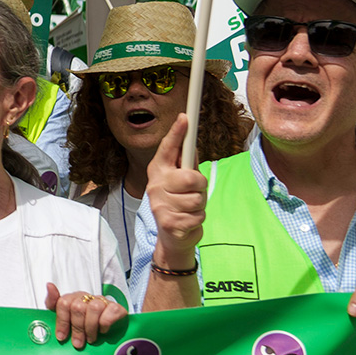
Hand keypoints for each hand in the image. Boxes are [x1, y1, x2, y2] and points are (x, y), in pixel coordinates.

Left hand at [46, 283, 128, 348]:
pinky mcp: (116, 308)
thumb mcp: (64, 317)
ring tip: (90, 339)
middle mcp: (87, 297)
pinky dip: (105, 323)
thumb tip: (49, 285)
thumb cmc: (82, 324)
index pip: (63, 303)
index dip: (62, 322)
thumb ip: (53, 303)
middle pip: (77, 307)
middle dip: (77, 328)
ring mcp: (102, 301)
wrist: (107, 329)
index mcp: (73, 298)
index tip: (62, 337)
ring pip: (94, 308)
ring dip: (91, 327)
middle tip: (78, 343)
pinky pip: (111, 311)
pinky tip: (103, 331)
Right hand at [146, 115, 207, 265]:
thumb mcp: (181, 180)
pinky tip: (187, 221)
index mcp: (158, 171)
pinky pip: (198, 215)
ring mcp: (160, 205)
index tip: (185, 117)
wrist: (172, 237)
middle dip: (200, 186)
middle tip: (194, 192)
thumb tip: (190, 139)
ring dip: (200, 205)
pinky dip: (198, 219)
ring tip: (190, 208)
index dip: (177, 132)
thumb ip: (186, 162)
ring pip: (197, 199)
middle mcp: (155, 186)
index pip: (167, 148)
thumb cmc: (179, 203)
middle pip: (191, 178)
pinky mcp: (169, 223)